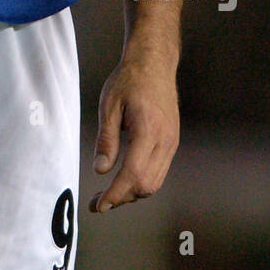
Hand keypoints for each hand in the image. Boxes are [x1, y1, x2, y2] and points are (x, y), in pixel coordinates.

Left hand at [89, 52, 178, 212]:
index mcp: (148, 130)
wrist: (154, 63)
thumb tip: (101, 170)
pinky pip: (159, 171)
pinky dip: (142, 181)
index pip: (133, 174)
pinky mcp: (172, 141)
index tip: (99, 206)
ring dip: (132, 193)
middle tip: (97, 202)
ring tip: (109, 194)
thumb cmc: (129, 80)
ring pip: (155, 182)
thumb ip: (106, 140)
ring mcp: (172, 142)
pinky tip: (125, 179)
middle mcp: (165, 140)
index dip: (115, 194)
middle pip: (146, 184)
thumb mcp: (109, 106)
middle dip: (122, 198)